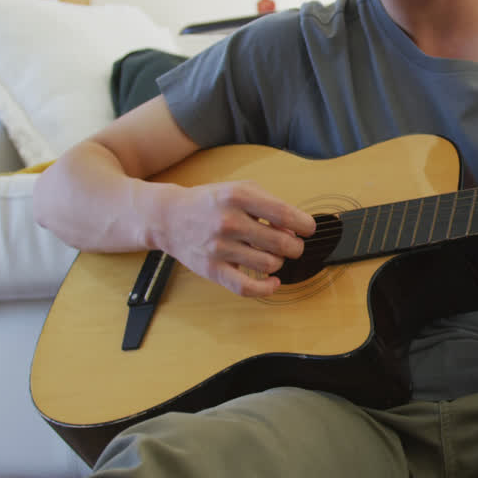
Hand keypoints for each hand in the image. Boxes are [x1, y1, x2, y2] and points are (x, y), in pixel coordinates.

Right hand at [158, 180, 315, 296]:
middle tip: (292, 245)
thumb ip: (269, 204)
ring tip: (273, 255)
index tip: (307, 229)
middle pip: (282, 243)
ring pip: (270, 265)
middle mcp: (229, 222)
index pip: (285, 214)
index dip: (305, 225)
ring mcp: (220, 248)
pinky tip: (272, 281)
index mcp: (239, 197)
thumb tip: (294, 229)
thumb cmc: (210, 203)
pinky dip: (267, 288)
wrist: (169, 217)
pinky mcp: (213, 269)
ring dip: (279, 262)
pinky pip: (247, 287)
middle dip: (295, 246)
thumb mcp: (240, 189)